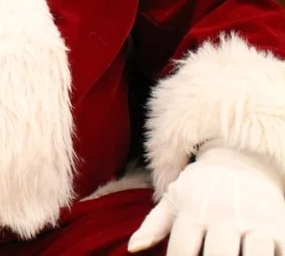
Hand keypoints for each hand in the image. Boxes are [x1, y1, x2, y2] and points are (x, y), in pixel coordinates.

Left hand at [128, 144, 284, 255]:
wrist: (241, 158)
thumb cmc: (200, 186)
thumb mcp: (174, 198)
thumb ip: (153, 225)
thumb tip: (133, 248)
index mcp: (193, 210)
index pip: (182, 250)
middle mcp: (223, 214)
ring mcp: (254, 219)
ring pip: (255, 255)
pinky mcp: (278, 223)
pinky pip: (280, 250)